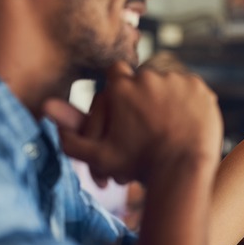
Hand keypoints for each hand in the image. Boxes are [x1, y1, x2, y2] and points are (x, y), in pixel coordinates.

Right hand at [44, 61, 222, 184]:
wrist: (182, 171)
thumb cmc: (138, 165)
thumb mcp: (99, 156)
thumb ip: (71, 136)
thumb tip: (44, 108)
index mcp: (121, 86)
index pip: (116, 73)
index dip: (120, 88)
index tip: (127, 105)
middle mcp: (148, 75)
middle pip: (144, 78)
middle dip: (145, 95)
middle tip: (150, 120)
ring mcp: (176, 80)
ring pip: (168, 82)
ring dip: (167, 97)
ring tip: (168, 122)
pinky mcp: (200, 88)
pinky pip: (191, 89)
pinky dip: (189, 102)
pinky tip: (186, 121)